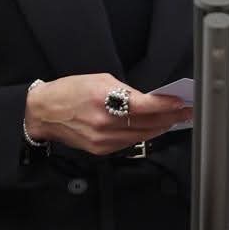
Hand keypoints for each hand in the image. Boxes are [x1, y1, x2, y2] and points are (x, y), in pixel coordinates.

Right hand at [24, 73, 187, 155]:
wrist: (42, 112)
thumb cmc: (70, 91)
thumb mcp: (100, 80)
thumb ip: (125, 91)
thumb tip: (148, 99)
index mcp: (105, 100)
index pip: (145, 106)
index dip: (166, 105)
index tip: (181, 102)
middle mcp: (105, 123)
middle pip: (148, 124)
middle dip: (170, 117)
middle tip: (186, 111)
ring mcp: (103, 140)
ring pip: (142, 136)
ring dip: (160, 128)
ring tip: (175, 120)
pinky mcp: (100, 150)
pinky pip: (129, 143)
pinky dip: (144, 136)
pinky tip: (153, 129)